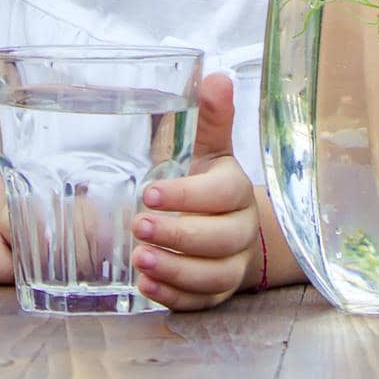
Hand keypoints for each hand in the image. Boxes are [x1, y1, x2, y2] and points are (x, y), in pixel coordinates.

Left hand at [132, 73, 260, 311]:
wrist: (231, 228)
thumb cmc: (210, 183)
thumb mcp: (209, 149)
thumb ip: (210, 117)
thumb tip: (216, 77)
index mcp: (236, 189)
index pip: (221, 195)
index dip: (188, 196)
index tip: (149, 192)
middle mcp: (240, 229)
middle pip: (218, 239)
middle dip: (177, 235)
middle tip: (139, 226)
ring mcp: (232, 265)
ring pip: (212, 274)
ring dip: (175, 269)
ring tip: (139, 259)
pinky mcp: (219, 294)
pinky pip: (202, 302)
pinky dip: (174, 295)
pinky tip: (147, 284)